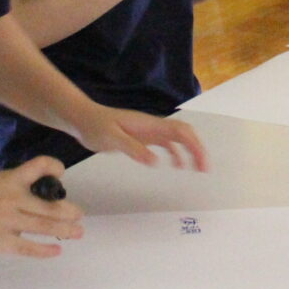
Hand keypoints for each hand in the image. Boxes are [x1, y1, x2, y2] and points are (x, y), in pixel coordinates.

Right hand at [0, 156, 83, 258]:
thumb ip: (15, 187)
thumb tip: (38, 196)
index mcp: (10, 180)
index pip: (38, 166)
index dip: (52, 167)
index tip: (60, 173)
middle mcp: (12, 199)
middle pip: (49, 204)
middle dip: (68, 211)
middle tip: (80, 214)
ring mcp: (8, 221)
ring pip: (44, 225)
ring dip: (65, 230)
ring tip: (78, 232)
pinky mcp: (1, 241)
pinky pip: (28, 247)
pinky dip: (44, 250)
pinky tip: (56, 250)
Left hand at [75, 105, 209, 170]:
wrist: (82, 118)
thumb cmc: (95, 126)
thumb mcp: (112, 139)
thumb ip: (133, 149)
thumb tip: (156, 162)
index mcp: (150, 124)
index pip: (180, 132)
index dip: (194, 146)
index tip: (202, 163)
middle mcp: (153, 126)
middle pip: (184, 134)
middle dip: (198, 149)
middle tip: (205, 169)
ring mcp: (149, 132)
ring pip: (177, 139)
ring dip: (190, 152)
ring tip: (198, 169)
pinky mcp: (142, 138)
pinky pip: (165, 144)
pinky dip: (176, 154)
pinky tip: (177, 166)